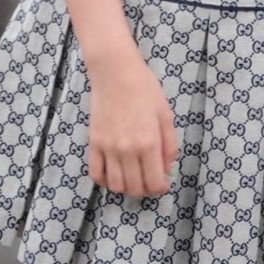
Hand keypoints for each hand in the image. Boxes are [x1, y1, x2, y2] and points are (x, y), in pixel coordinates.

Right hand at [87, 51, 177, 196]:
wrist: (116, 73)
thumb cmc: (145, 89)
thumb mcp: (165, 114)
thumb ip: (169, 144)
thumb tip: (168, 168)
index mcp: (148, 143)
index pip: (153, 182)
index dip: (160, 188)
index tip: (163, 184)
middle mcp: (127, 151)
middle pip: (135, 188)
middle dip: (145, 190)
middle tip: (150, 181)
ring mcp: (108, 149)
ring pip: (115, 186)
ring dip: (126, 187)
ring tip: (133, 178)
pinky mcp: (93, 144)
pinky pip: (96, 174)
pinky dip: (105, 180)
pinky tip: (114, 173)